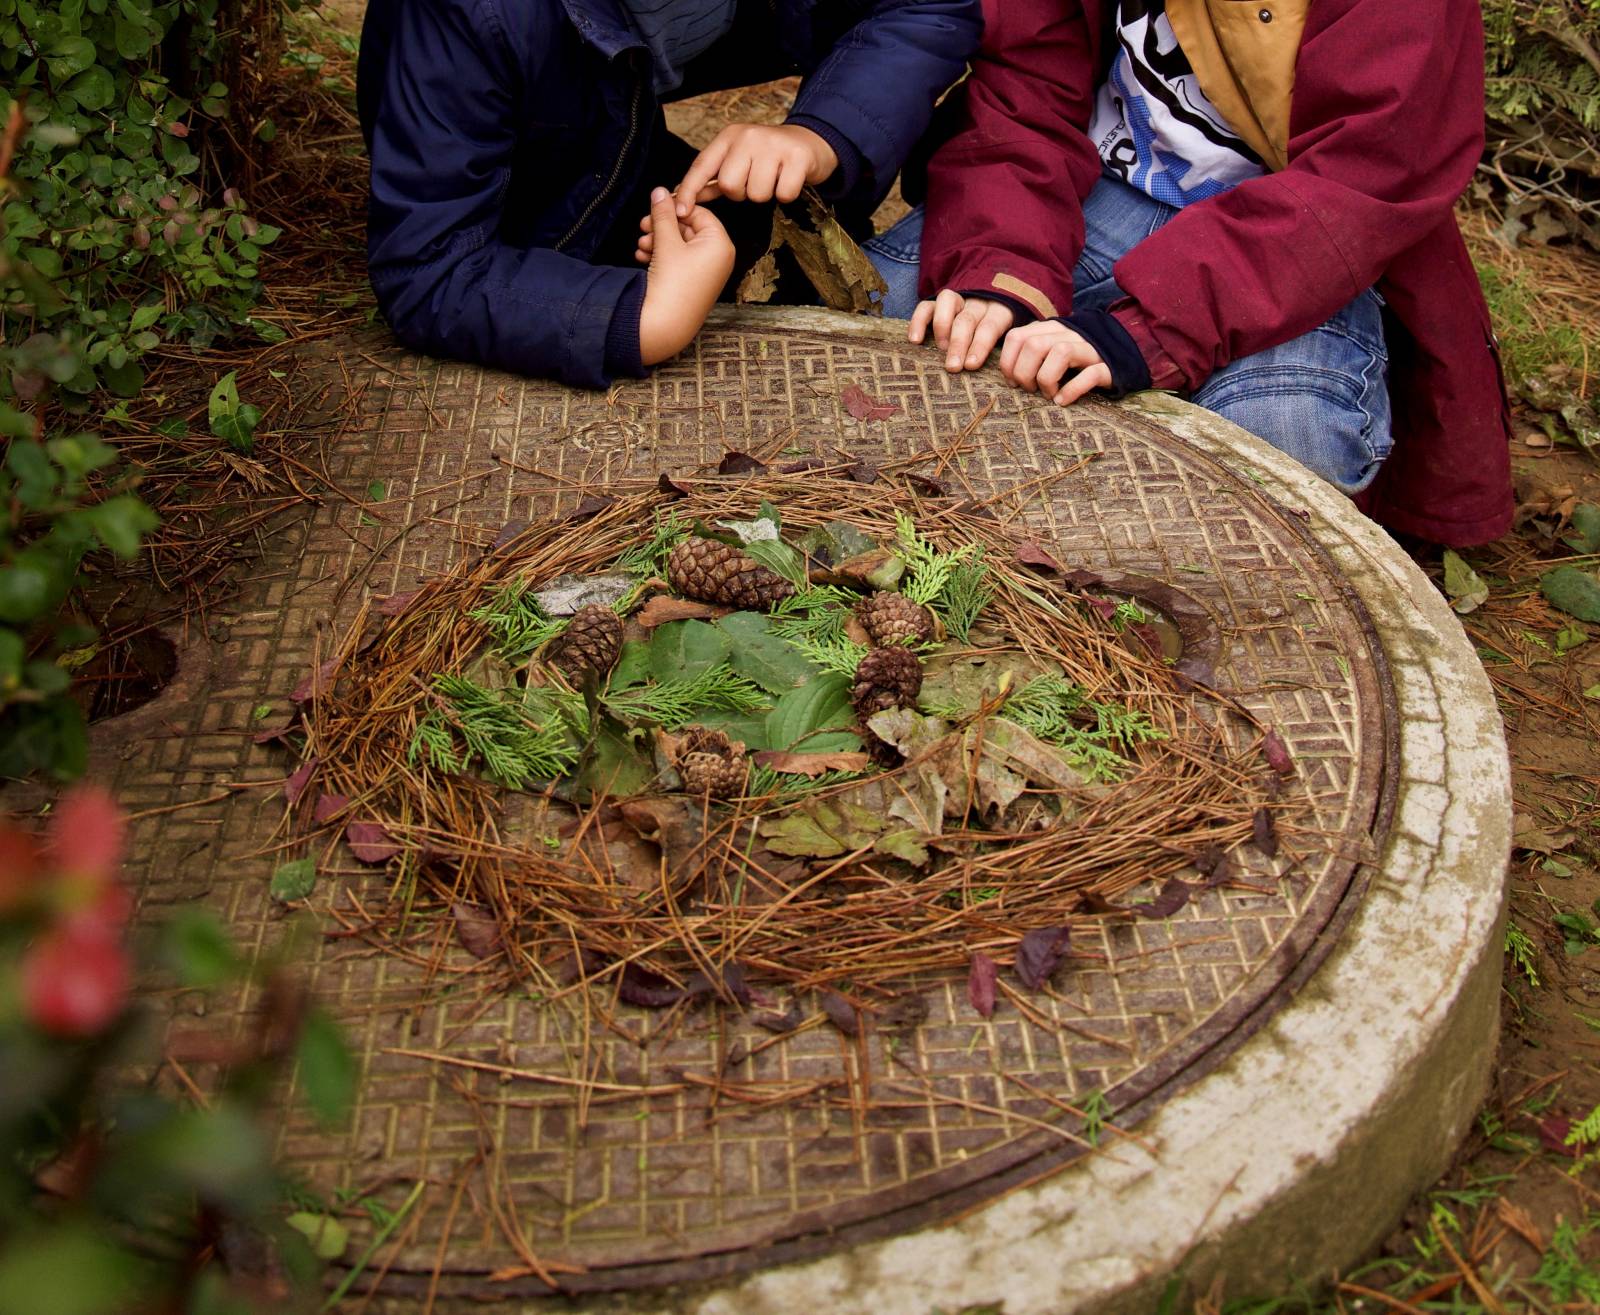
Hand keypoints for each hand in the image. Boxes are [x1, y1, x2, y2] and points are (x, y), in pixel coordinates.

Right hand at [635, 187, 734, 365]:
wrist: (665, 324)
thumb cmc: (672, 283)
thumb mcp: (666, 242)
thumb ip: (663, 214)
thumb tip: (660, 191)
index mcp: (720, 244)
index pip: (698, 212)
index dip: (674, 207)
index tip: (655, 206)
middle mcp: (718, 257)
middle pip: (688, 228)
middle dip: (662, 227)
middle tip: (643, 226)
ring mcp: (707, 271)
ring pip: (680, 245)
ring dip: (658, 241)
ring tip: (641, 246)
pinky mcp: (694, 282)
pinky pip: (678, 260)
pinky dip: (661, 256)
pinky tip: (643, 257)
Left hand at [674, 123, 837, 209]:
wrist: (811, 142)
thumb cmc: (770, 156)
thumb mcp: (739, 159)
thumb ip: (715, 178)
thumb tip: (685, 199)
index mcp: (729, 136)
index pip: (702, 165)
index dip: (689, 190)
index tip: (681, 211)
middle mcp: (749, 136)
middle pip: (730, 185)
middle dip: (741, 194)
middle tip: (754, 182)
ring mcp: (774, 145)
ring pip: (757, 194)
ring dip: (766, 195)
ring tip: (773, 179)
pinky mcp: (797, 157)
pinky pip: (783, 194)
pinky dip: (786, 195)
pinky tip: (789, 180)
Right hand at [909, 291, 1014, 371]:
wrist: (987, 310)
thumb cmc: (995, 338)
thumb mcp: (1006, 340)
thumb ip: (1002, 352)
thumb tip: (1002, 378)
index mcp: (998, 312)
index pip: (990, 326)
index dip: (980, 345)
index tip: (971, 365)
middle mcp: (977, 303)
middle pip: (967, 319)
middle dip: (959, 343)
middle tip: (953, 367)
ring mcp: (956, 301)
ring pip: (947, 303)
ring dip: (942, 327)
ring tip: (939, 349)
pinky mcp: (936, 303)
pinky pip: (926, 306)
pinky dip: (918, 321)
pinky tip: (915, 340)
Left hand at [1000, 321, 1111, 403]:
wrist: (1123, 356)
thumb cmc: (1077, 360)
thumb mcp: (1051, 350)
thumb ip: (1030, 353)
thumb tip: (1009, 374)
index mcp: (1050, 329)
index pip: (1017, 337)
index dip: (1008, 362)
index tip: (1013, 382)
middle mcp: (1068, 334)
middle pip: (1034, 345)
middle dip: (1024, 373)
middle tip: (1031, 390)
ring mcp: (1089, 348)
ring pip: (1060, 353)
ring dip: (1047, 380)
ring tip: (1049, 395)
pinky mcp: (1107, 366)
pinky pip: (1089, 374)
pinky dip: (1072, 390)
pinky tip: (1062, 400)